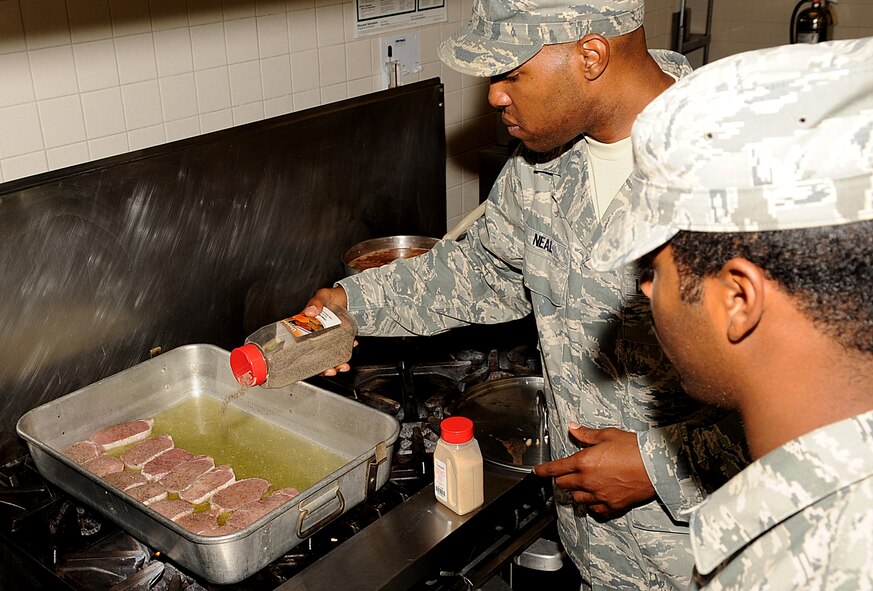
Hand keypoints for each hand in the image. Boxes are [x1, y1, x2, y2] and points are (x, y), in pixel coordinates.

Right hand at [303, 287, 353, 375]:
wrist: (348, 295)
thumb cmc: (331, 296)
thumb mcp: (323, 296)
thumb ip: (316, 302)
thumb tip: (310, 311)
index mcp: (307, 329)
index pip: (302, 347)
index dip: (305, 360)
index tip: (311, 366)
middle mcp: (316, 336)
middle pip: (316, 357)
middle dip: (323, 367)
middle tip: (331, 371)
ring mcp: (329, 339)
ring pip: (329, 357)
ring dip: (336, 364)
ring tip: (343, 366)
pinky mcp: (340, 339)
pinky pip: (342, 349)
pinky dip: (347, 351)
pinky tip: (352, 347)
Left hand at [533, 423, 655, 515]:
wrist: (656, 466)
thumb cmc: (633, 448)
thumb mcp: (607, 435)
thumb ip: (586, 434)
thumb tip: (572, 428)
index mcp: (583, 462)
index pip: (556, 468)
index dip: (544, 470)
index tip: (537, 472)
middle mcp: (588, 481)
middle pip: (564, 484)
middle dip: (561, 479)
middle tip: (564, 474)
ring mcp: (599, 495)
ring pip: (577, 498)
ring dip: (576, 492)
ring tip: (581, 485)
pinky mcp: (612, 505)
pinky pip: (595, 509)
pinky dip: (592, 504)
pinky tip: (595, 497)